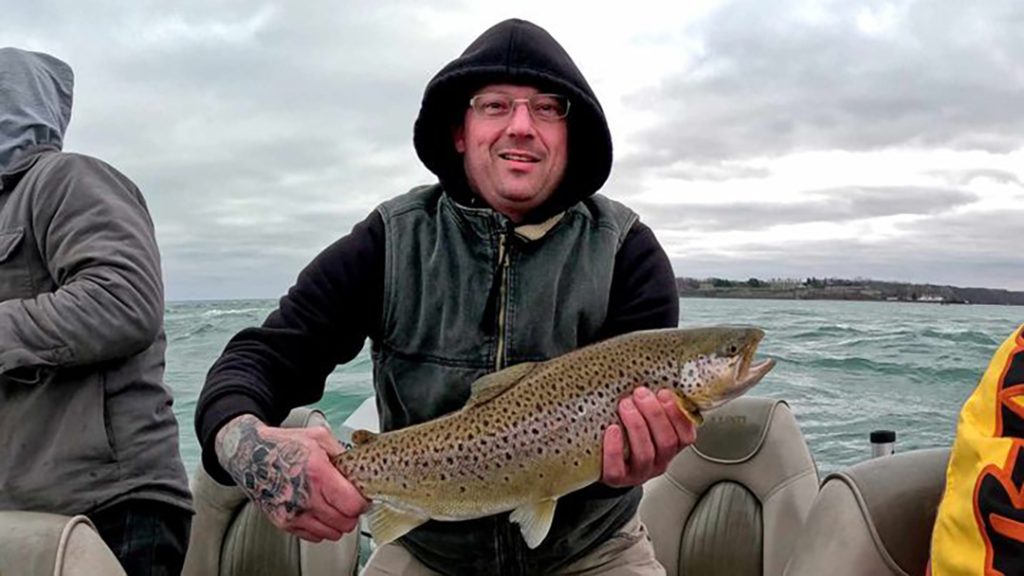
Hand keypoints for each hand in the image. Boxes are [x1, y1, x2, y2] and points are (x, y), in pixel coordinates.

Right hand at [215, 414, 369, 541]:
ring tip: (332, 504)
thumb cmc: (282, 445)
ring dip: (337, 521)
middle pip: (345, 522)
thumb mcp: (319, 437)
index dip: (362, 501)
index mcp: (317, 473)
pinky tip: (318, 509)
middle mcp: (304, 497)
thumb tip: (359, 470)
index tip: (361, 495)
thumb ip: (343, 454)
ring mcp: (292, 513)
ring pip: (332, 533)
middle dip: (352, 512)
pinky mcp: (283, 523)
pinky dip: (321, 526)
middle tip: (347, 499)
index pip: (352, 504)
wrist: (249, 455)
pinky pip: (315, 536)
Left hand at [601, 387, 695, 487]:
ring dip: (637, 425)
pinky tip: (612, 430)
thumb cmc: (627, 435)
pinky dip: (615, 448)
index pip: (686, 435)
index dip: (677, 414)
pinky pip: (618, 468)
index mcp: (670, 447)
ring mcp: (638, 472)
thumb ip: (654, 405)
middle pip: (666, 442)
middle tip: (641, 394)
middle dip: (654, 414)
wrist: (604, 462)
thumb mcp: (646, 421)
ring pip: (645, 453)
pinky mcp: (616, 479)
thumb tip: (654, 374)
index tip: (664, 393)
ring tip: (625, 405)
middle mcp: (658, 462)